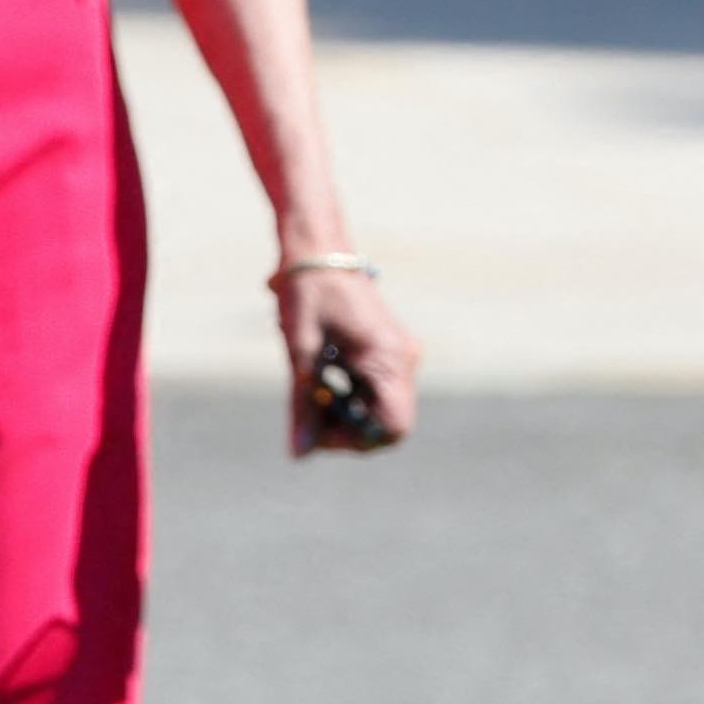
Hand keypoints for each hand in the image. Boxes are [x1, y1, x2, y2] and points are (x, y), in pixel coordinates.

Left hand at [282, 257, 420, 455]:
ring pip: (381, 407)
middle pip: (388, 422)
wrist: (319, 251)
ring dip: (347, 412)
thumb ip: (303, 406)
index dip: (357, 440)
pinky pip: (377, 388)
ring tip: (312, 393)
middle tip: (308, 416)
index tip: (320, 430)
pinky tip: (322, 378)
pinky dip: (350, 394)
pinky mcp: (388, 349)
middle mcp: (403, 359)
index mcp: (388, 359)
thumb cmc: (308, 296)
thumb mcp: (301, 355)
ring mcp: (399, 354)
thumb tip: (299, 452)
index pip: (394, 427)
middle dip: (348, 428)